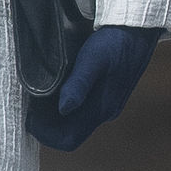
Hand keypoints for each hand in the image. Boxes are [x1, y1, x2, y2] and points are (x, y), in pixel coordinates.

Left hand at [25, 24, 161, 152]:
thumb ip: (78, 85)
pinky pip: (84, 111)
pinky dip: (67, 107)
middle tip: (31, 106)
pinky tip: (58, 89)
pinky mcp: (110, 96)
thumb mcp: (92, 59)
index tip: (30, 117)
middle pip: (70, 134)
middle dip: (47, 126)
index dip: (46, 135)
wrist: (139, 30)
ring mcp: (109, 105)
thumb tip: (63, 108)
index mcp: (101, 109)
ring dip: (56, 117)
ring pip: (76, 123)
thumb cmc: (114, 42)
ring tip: (39, 97)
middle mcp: (105, 113)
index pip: (68, 140)